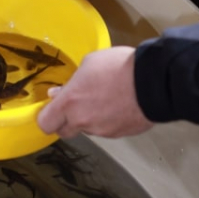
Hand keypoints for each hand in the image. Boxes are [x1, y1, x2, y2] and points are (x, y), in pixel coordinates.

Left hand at [36, 46, 152, 138]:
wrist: (153, 82)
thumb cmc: (118, 67)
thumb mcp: (89, 63)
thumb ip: (71, 82)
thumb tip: (57, 93)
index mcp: (70, 104)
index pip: (45, 123)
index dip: (47, 116)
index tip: (53, 106)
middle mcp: (83, 122)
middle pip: (64, 131)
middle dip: (66, 120)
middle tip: (76, 104)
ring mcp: (102, 131)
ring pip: (88, 129)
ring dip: (90, 119)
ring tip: (105, 99)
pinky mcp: (120, 134)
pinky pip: (107, 129)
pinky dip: (109, 120)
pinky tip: (119, 105)